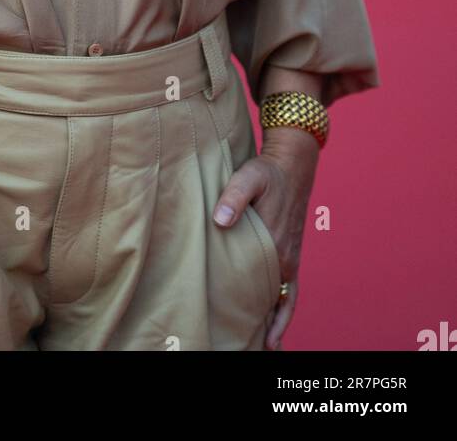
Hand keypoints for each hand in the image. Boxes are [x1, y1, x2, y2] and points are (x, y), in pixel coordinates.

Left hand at [212, 128, 319, 349]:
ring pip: (282, 299)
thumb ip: (233, 196)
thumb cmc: (267, 171)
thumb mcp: (249, 177)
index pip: (264, 289)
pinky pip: (288, 288)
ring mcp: (288, 256)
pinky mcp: (289, 252)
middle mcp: (285, 257)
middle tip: (250, 350)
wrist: (292, 163)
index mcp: (275, 245)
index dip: (257, 315)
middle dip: (265, 328)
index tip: (249, 337)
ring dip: (275, 322)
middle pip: (274, 302)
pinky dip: (283, 308)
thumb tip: (221, 220)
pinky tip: (273, 320)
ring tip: (264, 348)